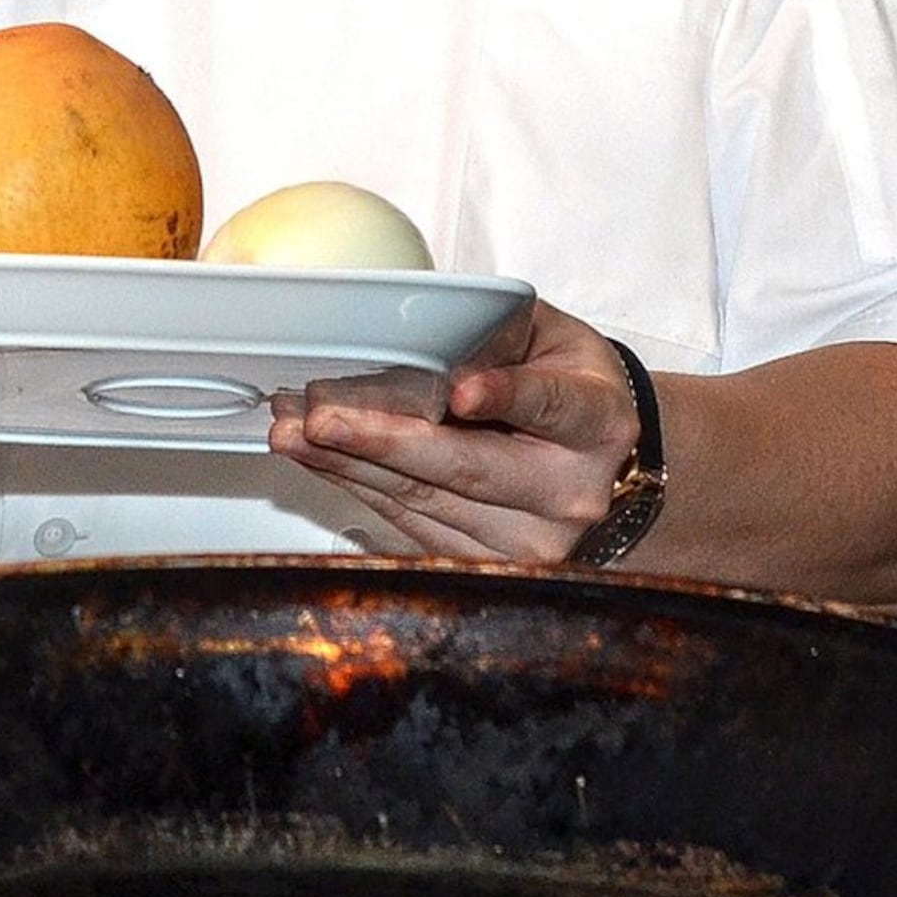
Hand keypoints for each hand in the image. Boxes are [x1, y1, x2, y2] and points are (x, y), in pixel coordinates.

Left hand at [271, 303, 644, 563]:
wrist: (601, 459)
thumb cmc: (570, 385)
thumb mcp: (552, 338)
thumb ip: (499, 332)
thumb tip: (427, 332)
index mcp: (597, 423)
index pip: (551, 407)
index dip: (504, 397)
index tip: (459, 390)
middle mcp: (569, 492)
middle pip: (469, 469)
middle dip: (384, 442)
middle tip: (322, 418)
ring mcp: (530, 540)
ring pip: (427, 502)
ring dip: (350, 465)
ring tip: (295, 432)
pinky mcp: (489, 564)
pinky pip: (412, 525)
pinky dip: (360, 488)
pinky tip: (321, 460)